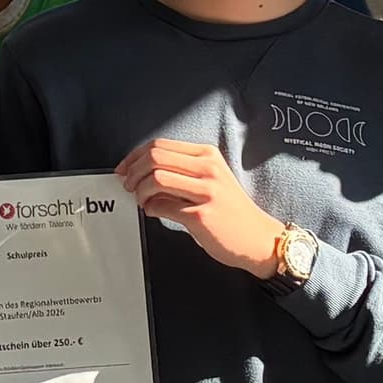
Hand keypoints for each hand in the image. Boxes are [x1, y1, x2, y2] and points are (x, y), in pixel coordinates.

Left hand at [116, 137, 283, 274]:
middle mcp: (208, 169)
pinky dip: (150, 209)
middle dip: (133, 172)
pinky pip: (162, 206)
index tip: (124, 168)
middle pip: (155, 157)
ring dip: (140, 191)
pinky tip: (153, 212)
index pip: (160, 145)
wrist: (258, 238)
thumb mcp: (212, 179)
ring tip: (142, 200)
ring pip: (156, 179)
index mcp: (207, 155)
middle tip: (128, 185)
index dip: (135, 156)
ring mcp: (206, 191)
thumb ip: (182, 171)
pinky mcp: (201, 214)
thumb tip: (143, 171)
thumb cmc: (231, 211)